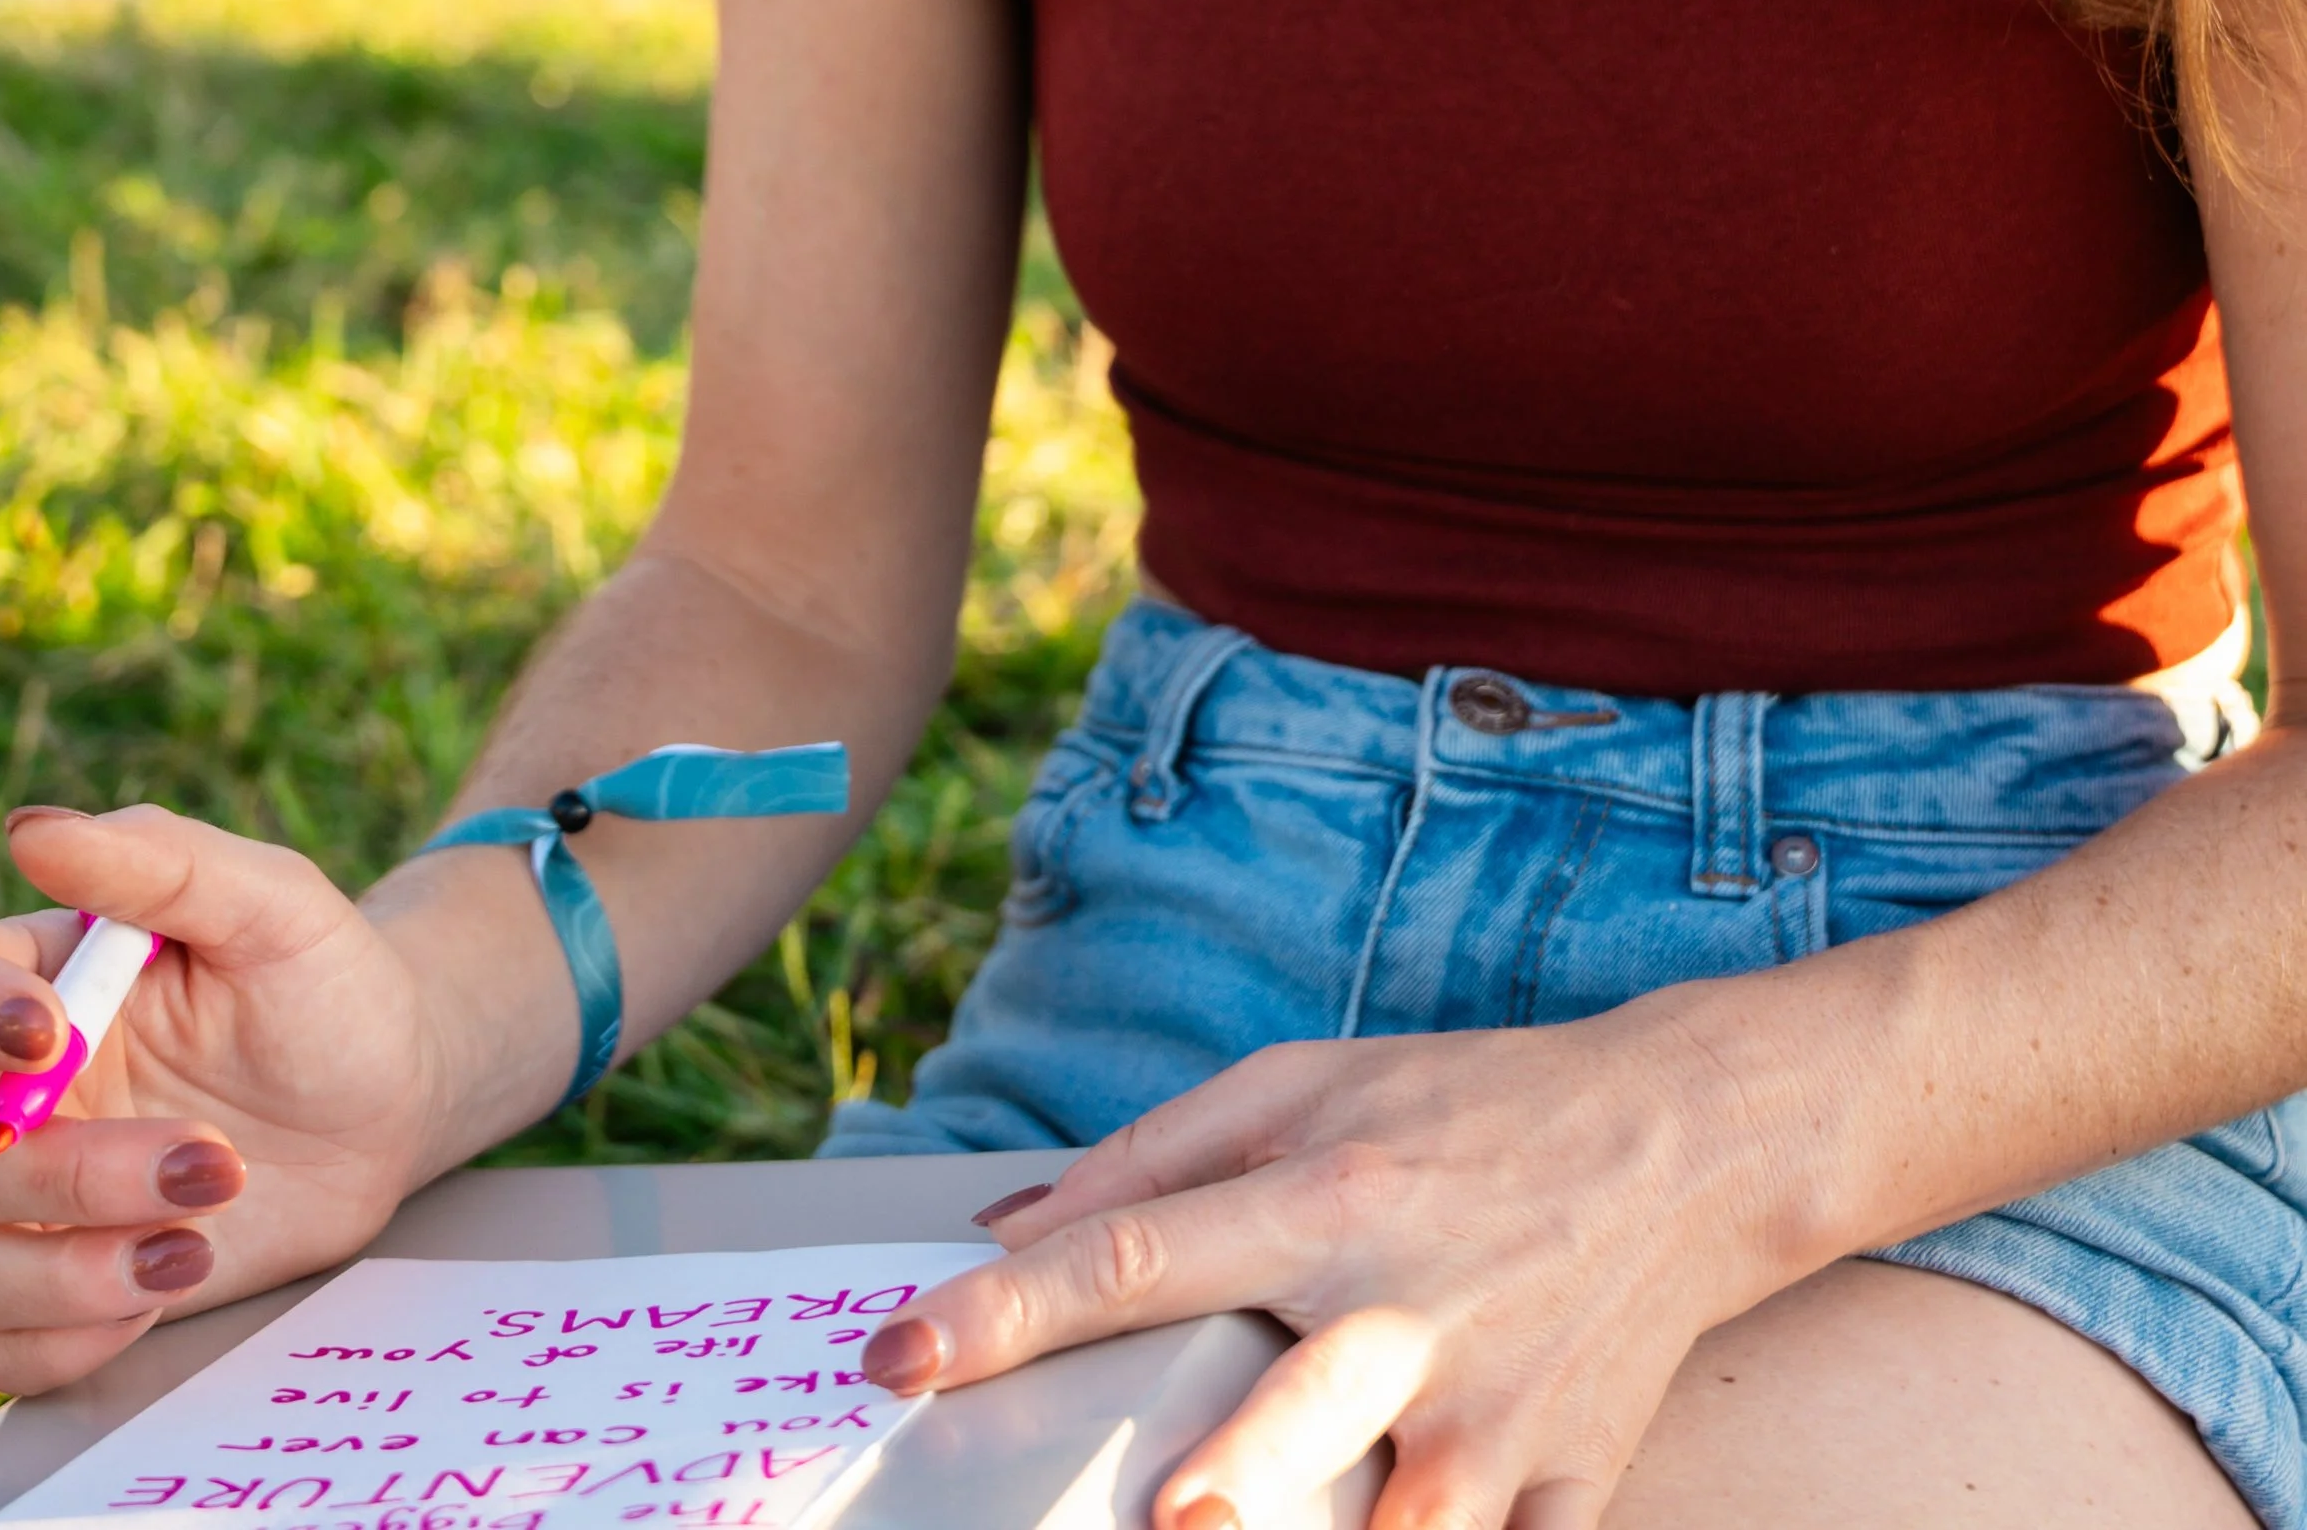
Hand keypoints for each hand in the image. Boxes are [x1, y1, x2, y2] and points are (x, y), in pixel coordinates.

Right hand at [0, 803, 458, 1395]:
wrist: (395, 1097)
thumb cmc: (328, 983)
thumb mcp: (274, 902)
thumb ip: (160, 860)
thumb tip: (31, 826)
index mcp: (41, 980)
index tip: (44, 1034)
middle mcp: (18, 1094)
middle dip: (78, 1171)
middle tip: (211, 1161)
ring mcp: (40, 1199)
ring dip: (71, 1273)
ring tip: (195, 1243)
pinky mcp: (75, 1286)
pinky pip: (3, 1346)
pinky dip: (72, 1337)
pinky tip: (165, 1285)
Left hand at [862, 1003, 1794, 1529]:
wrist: (1679, 1146)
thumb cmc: (1460, 1107)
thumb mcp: (1302, 1083)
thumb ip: (1145, 1157)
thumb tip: (1001, 1224)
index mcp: (1321, 1195)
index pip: (1129, 1256)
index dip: (999, 1315)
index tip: (891, 1358)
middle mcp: (1400, 1313)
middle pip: (1275, 1429)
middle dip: (1213, 1489)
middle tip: (1156, 1516)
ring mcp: (1490, 1419)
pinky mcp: (1563, 1488)